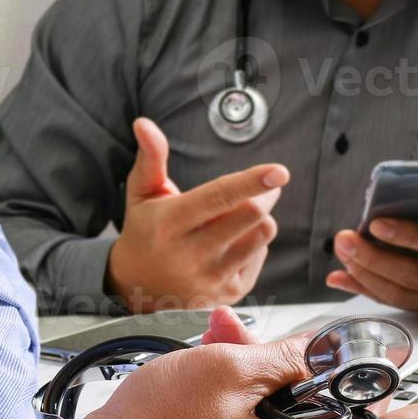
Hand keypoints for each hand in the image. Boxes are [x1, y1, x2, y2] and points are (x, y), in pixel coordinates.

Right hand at [106, 118, 288, 312]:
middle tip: (262, 187)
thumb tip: (144, 124)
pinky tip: (232, 244)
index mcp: (170, 223)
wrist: (138, 289)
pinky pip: (260, 256)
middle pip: (251, 215)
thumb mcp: (142, 194)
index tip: (279, 172)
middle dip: (263, 194)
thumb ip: (151, 158)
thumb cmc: (144, 232)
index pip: (218, 198)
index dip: (252, 182)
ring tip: (242, 216)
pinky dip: (254, 243)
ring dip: (260, 218)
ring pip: (262, 236)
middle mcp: (192, 254)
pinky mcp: (229, 294)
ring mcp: (212, 278)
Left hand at [326, 201, 417, 316]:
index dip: (410, 235)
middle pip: (415, 275)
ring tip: (342, 253)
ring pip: (402, 294)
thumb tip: (401, 191)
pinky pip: (399, 304)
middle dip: (373, 257)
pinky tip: (344, 276)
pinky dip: (367, 290)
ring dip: (365, 275)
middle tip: (345, 239)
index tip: (376, 223)